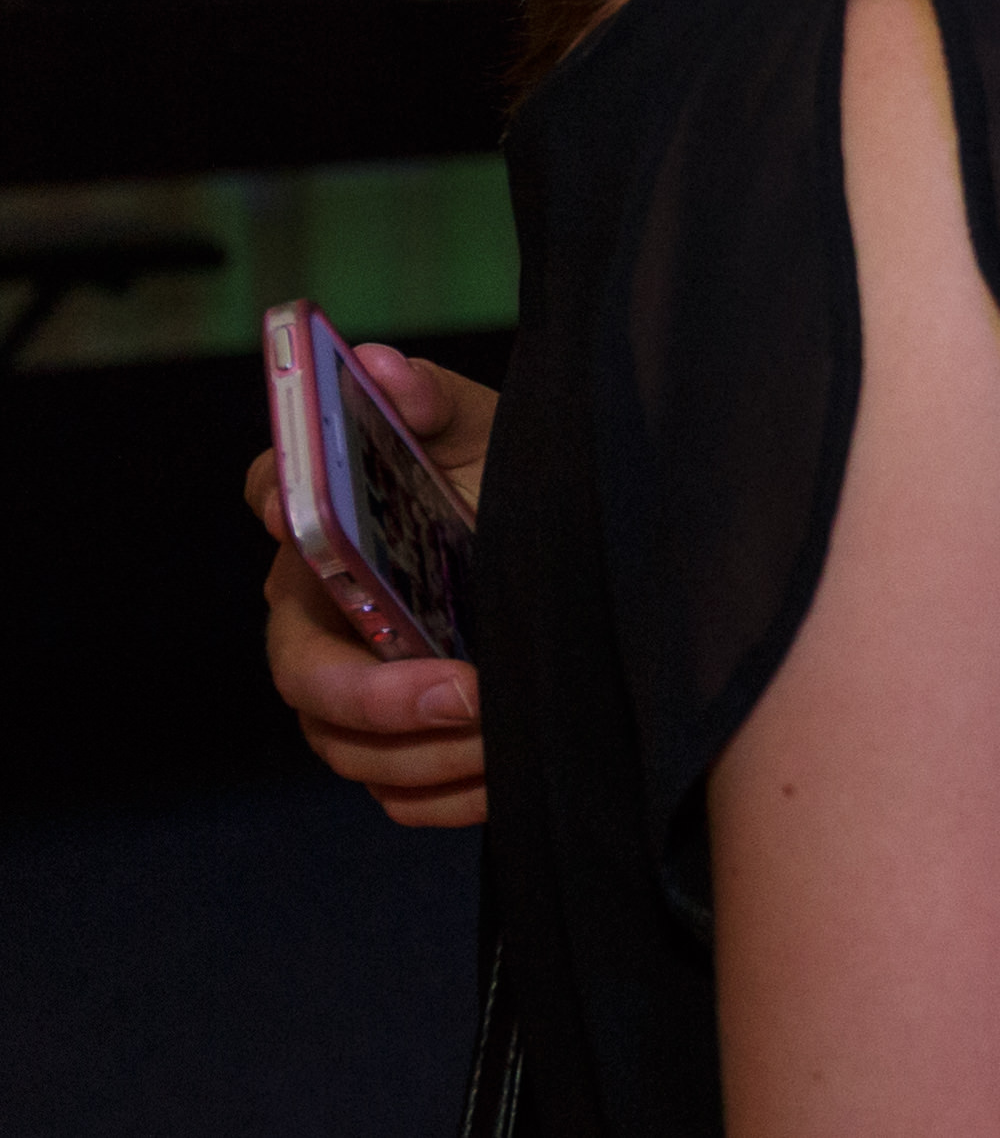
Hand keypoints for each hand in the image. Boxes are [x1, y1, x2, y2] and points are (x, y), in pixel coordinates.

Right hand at [247, 346, 496, 827]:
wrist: (569, 559)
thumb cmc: (505, 486)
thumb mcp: (488, 434)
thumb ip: (433, 401)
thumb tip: (380, 365)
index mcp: (325, 521)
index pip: (269, 494)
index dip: (278, 503)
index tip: (297, 510)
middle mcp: (317, 608)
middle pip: (300, 669)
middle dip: (373, 693)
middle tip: (462, 692)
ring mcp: (345, 686)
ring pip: (344, 746)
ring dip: (424, 752)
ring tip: (502, 733)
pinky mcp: (388, 747)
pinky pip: (394, 794)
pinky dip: (448, 793)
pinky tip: (505, 772)